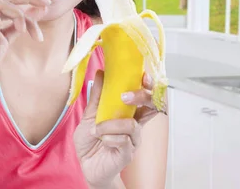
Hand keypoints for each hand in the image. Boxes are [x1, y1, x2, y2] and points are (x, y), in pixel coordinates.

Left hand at [73, 70, 161, 187]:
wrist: (86, 166)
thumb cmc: (91, 141)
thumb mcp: (90, 114)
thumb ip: (97, 96)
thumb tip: (101, 72)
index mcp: (128, 113)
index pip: (146, 96)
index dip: (149, 85)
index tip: (143, 76)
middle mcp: (135, 124)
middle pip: (153, 106)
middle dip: (142, 96)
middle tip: (124, 96)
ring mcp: (133, 139)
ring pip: (132, 125)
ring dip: (111, 124)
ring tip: (96, 129)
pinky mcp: (128, 153)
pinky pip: (125, 141)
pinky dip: (110, 137)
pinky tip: (102, 139)